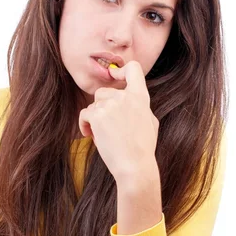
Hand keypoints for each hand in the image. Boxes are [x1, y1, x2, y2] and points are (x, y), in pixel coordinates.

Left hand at [79, 60, 159, 180]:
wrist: (134, 166)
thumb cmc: (143, 148)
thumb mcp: (150, 122)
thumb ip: (140, 107)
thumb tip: (132, 98)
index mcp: (140, 97)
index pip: (133, 69)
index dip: (121, 70)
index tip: (115, 77)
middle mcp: (125, 97)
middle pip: (103, 92)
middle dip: (101, 108)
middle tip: (106, 126)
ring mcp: (110, 105)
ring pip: (93, 105)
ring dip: (94, 119)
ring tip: (101, 135)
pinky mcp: (97, 116)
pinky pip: (84, 114)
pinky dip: (84, 124)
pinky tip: (90, 135)